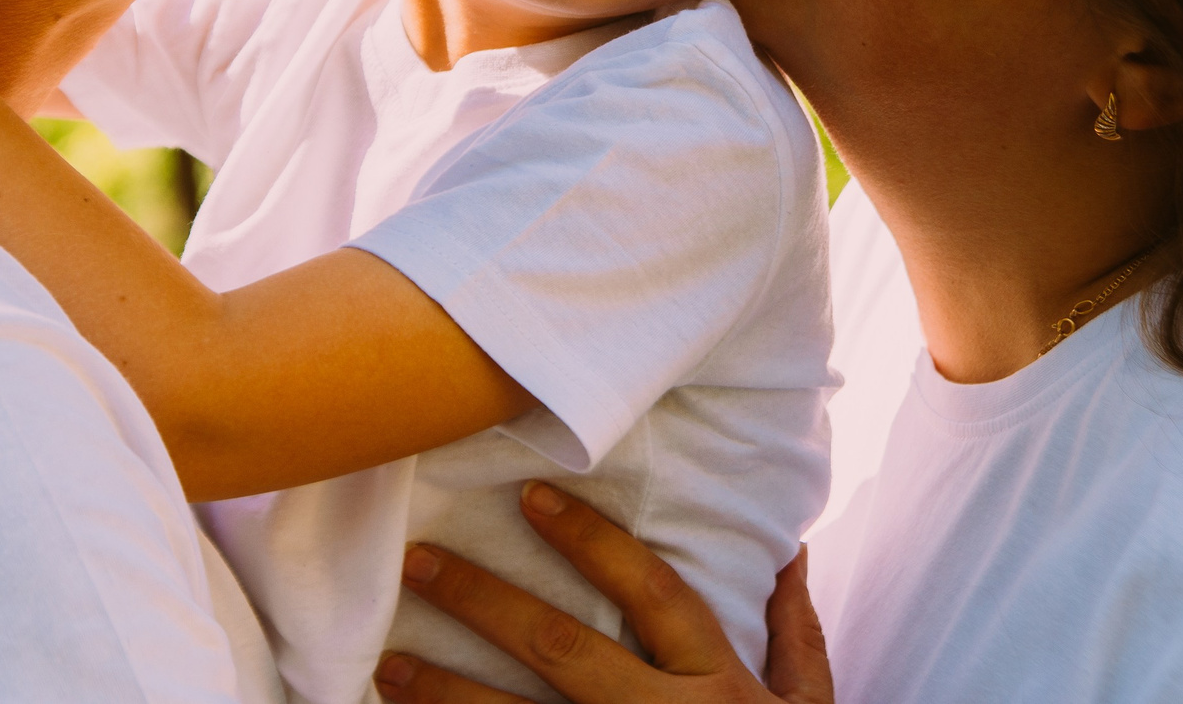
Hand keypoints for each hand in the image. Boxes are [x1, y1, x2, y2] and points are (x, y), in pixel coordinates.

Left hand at [373, 482, 831, 703]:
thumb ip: (794, 633)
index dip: (591, 541)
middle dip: (484, 601)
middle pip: (561, 648)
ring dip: (444, 691)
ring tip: (388, 661)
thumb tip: (791, 551)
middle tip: (421, 561)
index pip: (650, 592)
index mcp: (719, 687)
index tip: (531, 497)